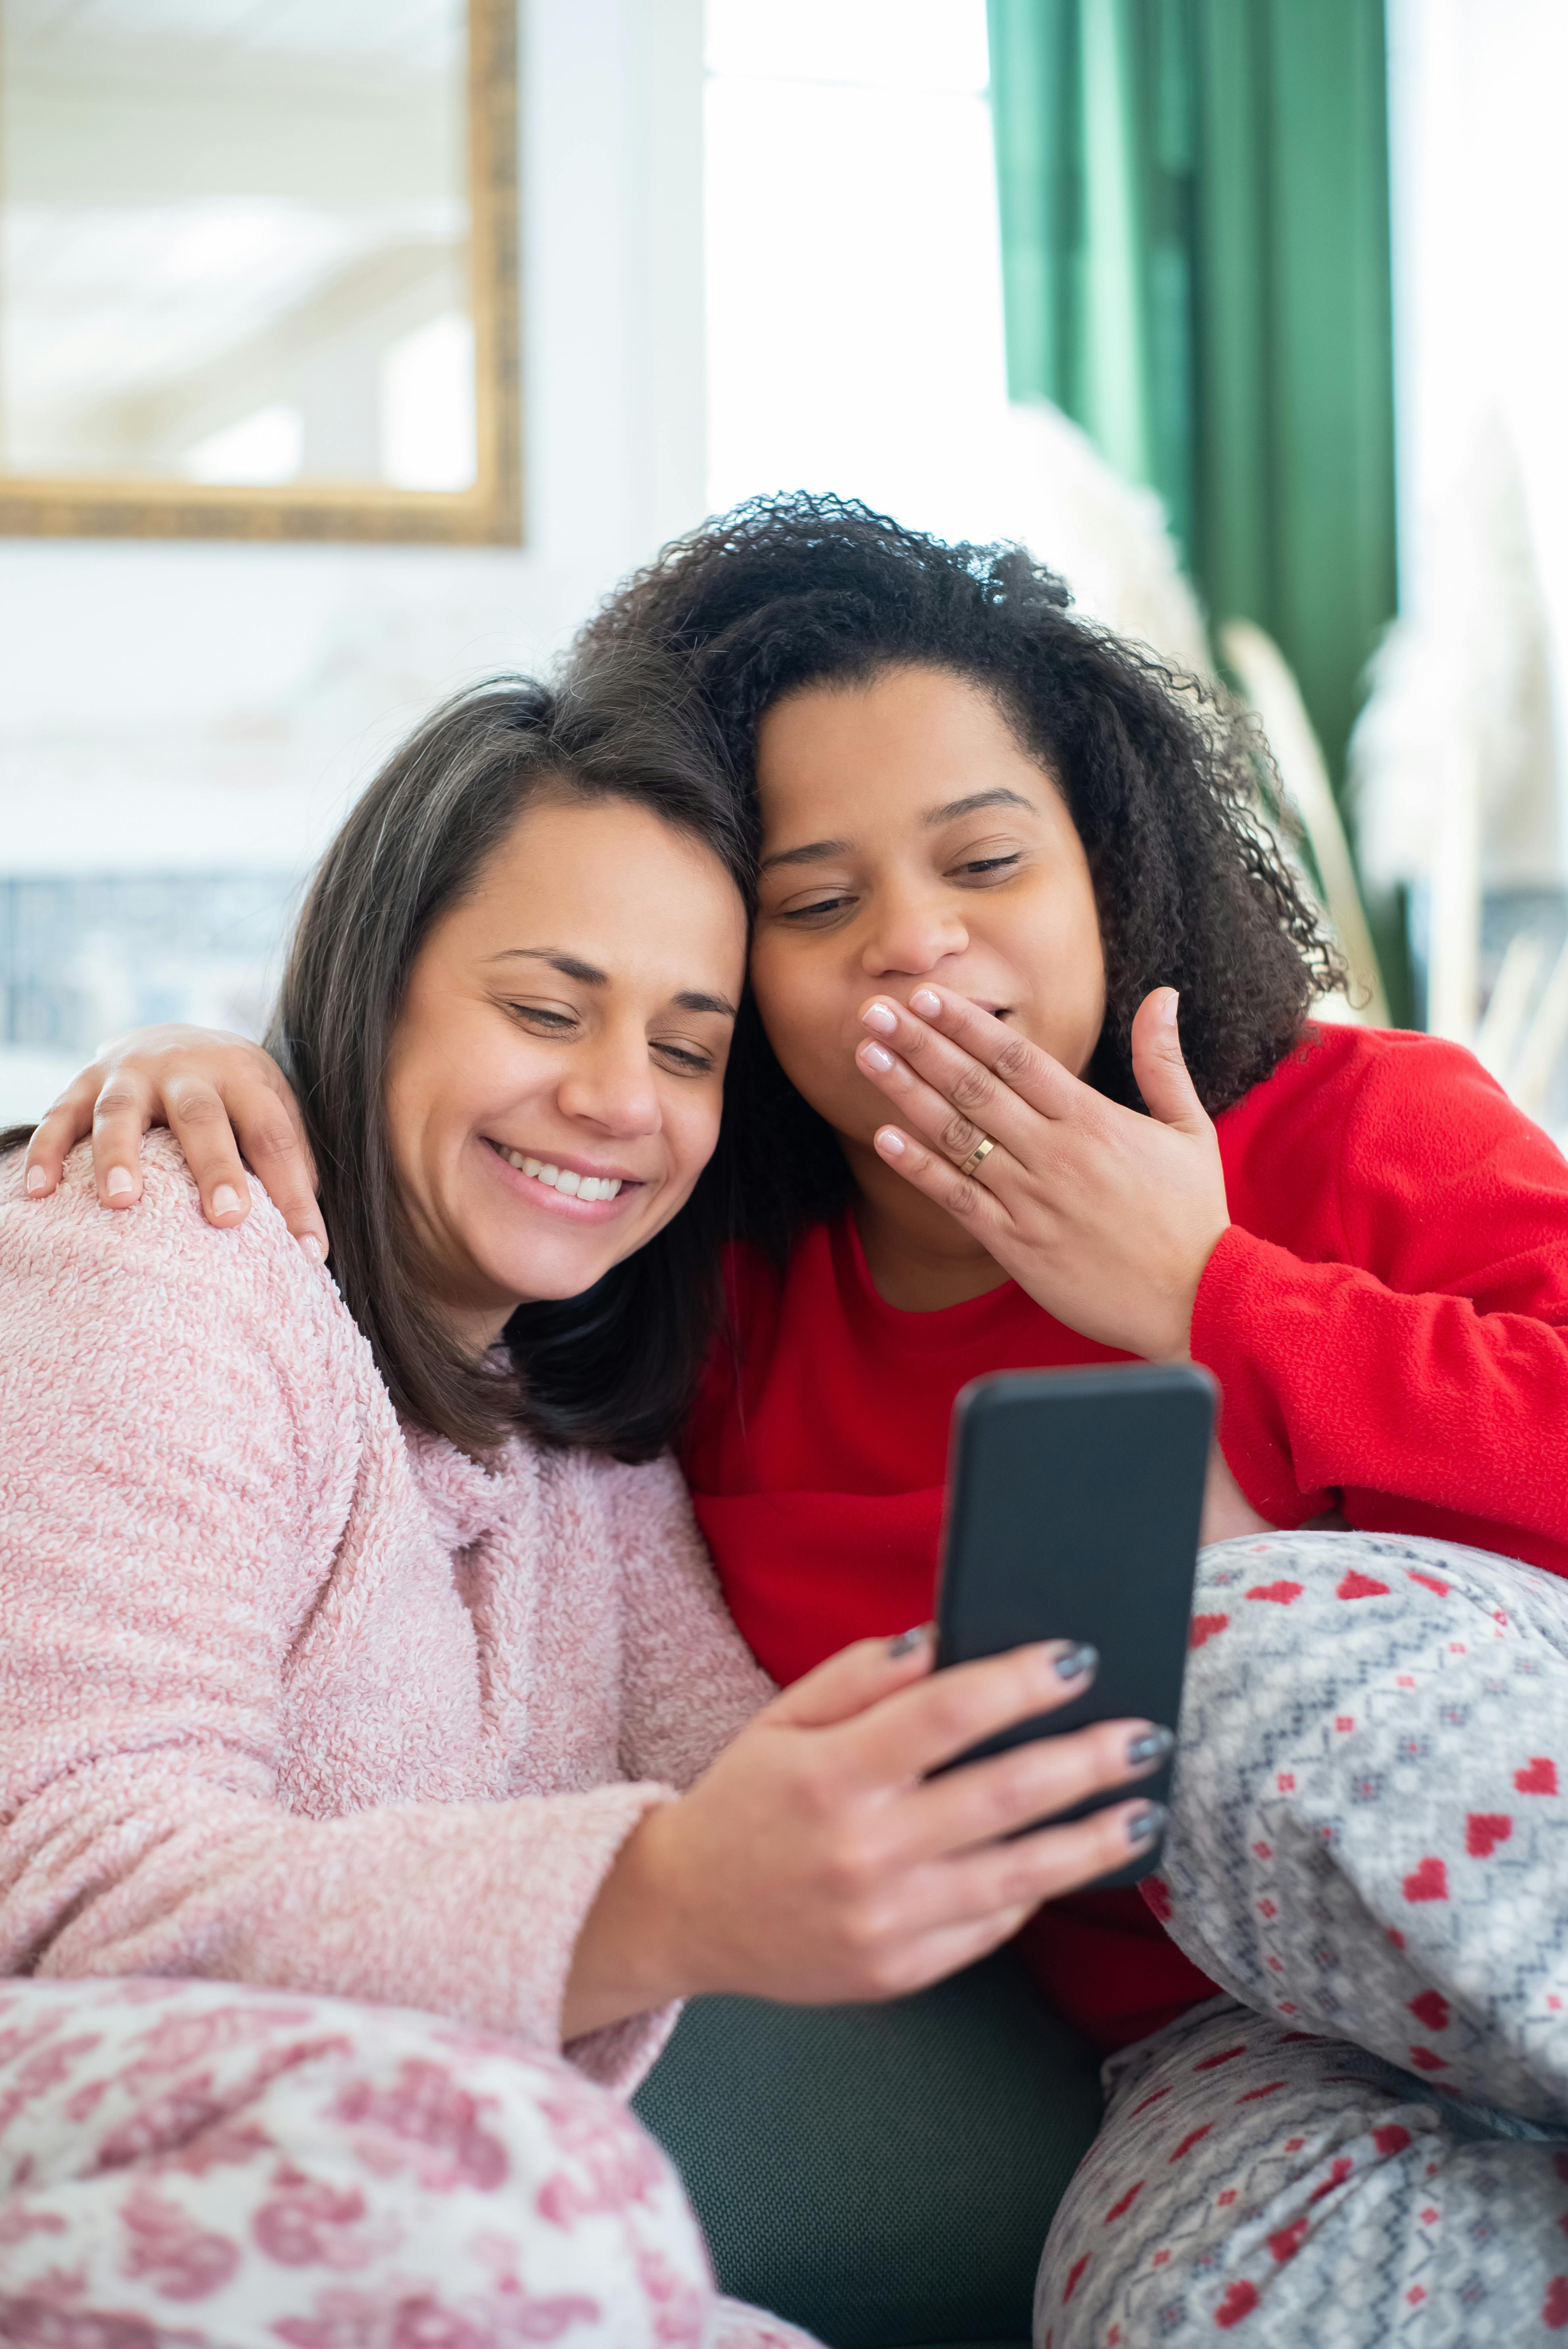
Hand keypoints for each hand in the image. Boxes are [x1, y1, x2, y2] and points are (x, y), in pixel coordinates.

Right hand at [22, 1024, 326, 1259]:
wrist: (175, 1038)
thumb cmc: (234, 1096)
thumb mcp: (271, 1109)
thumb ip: (292, 1162)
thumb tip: (310, 1239)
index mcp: (243, 1075)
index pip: (274, 1135)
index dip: (294, 1192)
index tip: (309, 1249)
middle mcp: (186, 1067)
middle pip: (201, 1115)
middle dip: (214, 1165)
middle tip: (227, 1218)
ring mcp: (129, 1072)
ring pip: (121, 1111)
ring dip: (119, 1154)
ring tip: (121, 1203)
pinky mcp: (83, 1081)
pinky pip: (59, 1117)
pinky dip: (48, 1152)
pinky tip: (40, 1192)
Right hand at [562, 1627, 1169, 2037]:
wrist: (685, 1913)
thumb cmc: (745, 1799)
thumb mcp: (783, 1718)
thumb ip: (864, 1676)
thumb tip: (945, 1641)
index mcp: (831, 1775)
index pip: (947, 1715)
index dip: (1020, 1682)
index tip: (1078, 1657)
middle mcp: (863, 1850)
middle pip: (1004, 1795)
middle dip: (1088, 1760)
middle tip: (1148, 1735)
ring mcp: (886, 1920)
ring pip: (1019, 1873)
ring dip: (1095, 1839)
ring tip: (1148, 1811)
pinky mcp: (899, 1971)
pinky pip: (990, 1925)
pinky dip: (1036, 1889)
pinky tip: (1072, 1858)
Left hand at [854, 985, 1229, 1360]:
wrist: (1197, 1299)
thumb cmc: (1192, 1214)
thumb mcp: (1190, 1129)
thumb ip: (1162, 1061)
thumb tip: (1163, 996)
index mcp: (1093, 1120)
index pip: (1016, 1058)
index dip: (965, 1024)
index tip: (924, 995)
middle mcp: (1055, 1154)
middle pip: (974, 1087)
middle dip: (920, 1044)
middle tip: (875, 1011)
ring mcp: (1031, 1200)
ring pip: (957, 1136)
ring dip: (907, 1093)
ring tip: (867, 1057)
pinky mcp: (1016, 1245)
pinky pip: (958, 1198)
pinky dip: (919, 1168)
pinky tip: (884, 1138)